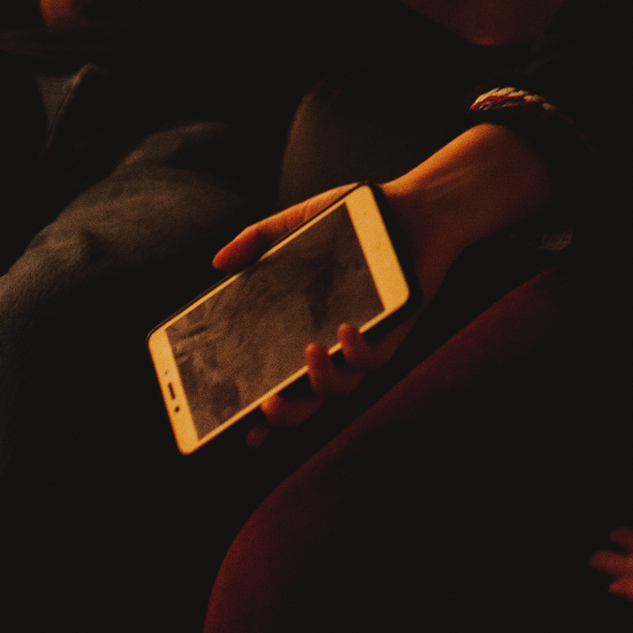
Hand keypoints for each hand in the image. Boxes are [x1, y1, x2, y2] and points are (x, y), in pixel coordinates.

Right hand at [213, 187, 418, 446]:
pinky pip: (375, 357)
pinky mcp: (395, 334)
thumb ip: (256, 240)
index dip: (254, 410)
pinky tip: (345, 329)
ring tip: (308, 352)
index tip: (227, 426)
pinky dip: (357, 350)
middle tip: (264, 407)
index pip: (276, 381)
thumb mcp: (298, 223)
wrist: (413, 207)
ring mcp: (364, 344)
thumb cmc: (355, 219)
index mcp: (304, 331)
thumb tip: (218, 262)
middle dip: (284, 414)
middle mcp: (333, 348)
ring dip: (320, 380)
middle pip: (307, 401)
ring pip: (341, 387)